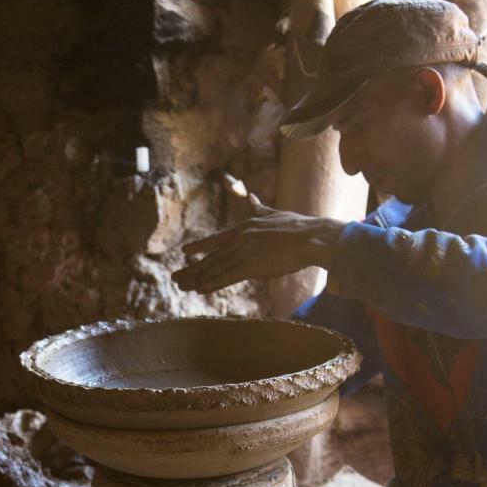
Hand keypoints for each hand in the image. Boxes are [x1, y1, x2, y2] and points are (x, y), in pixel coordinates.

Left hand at [172, 194, 344, 293]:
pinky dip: (211, 283)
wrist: (312, 237)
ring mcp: (243, 252)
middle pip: (211, 257)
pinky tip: (199, 289)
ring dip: (196, 278)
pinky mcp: (251, 266)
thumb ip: (259, 208)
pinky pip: (226, 277)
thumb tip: (250, 197)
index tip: (184, 252)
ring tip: (181, 286)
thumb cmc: (298, 228)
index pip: (216, 239)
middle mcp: (239, 239)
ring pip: (215, 268)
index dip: (199, 247)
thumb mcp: (273, 213)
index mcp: (244, 228)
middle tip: (175, 277)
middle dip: (192, 268)